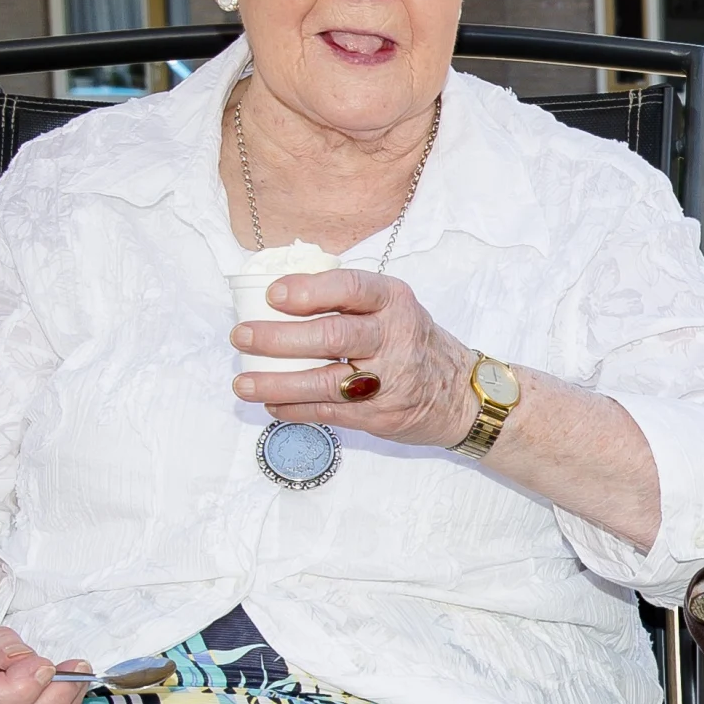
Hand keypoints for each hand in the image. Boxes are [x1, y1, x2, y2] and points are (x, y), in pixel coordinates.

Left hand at [232, 268, 482, 448]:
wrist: (462, 395)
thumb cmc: (414, 344)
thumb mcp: (394, 309)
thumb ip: (348, 301)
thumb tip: (276, 298)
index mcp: (394, 301)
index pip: (349, 288)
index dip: (308, 290)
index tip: (272, 296)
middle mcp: (394, 337)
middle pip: (332, 335)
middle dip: (279, 337)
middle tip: (242, 336)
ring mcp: (389, 380)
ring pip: (324, 381)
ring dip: (276, 382)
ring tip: (243, 383)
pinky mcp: (380, 415)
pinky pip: (328, 412)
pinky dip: (294, 408)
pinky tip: (272, 404)